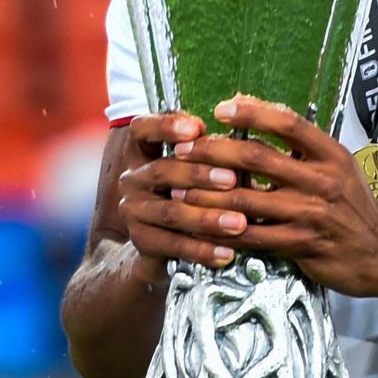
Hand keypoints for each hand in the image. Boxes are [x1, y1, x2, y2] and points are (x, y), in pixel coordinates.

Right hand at [117, 112, 245, 281]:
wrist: (157, 243)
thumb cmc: (190, 188)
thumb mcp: (194, 163)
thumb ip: (209, 145)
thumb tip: (244, 125)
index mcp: (142, 150)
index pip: (143, 129)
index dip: (166, 126)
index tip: (196, 128)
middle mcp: (133, 178)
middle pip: (163, 171)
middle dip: (200, 174)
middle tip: (232, 179)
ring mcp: (134, 211)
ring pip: (171, 212)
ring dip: (208, 218)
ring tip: (239, 223)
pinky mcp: (141, 241)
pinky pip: (173, 245)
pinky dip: (202, 249)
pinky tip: (227, 253)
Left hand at [171, 95, 377, 296]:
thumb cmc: (354, 207)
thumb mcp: (337, 166)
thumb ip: (302, 146)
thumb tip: (259, 114)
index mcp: (330, 154)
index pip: (289, 122)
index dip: (253, 112)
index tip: (222, 109)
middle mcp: (322, 180)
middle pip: (259, 156)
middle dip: (215, 150)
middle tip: (185, 149)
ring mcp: (311, 214)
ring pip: (247, 198)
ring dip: (207, 193)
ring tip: (180, 187)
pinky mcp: (300, 245)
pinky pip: (252, 236)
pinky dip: (223, 230)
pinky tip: (201, 226)